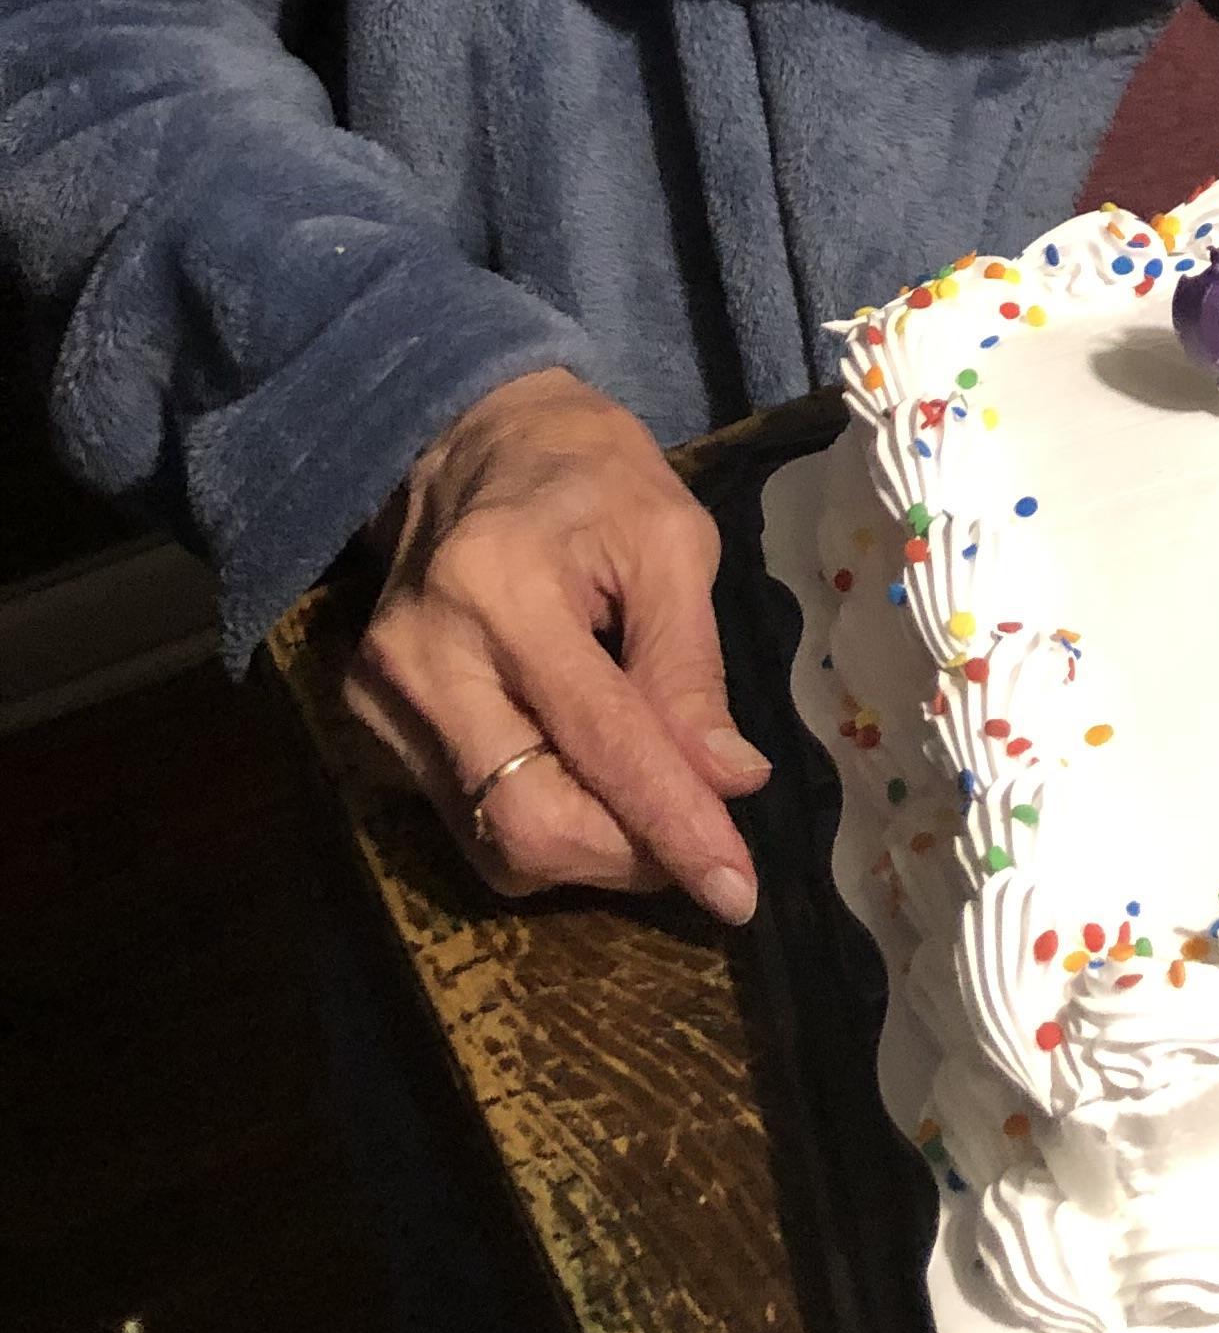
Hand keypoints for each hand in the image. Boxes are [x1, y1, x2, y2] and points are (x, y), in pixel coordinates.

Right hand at [342, 367, 767, 923]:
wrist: (469, 439)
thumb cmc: (590, 477)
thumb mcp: (672, 539)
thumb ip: (691, 666)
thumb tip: (729, 782)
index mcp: (504, 590)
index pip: (601, 744)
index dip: (673, 826)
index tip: (737, 893)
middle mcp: (423, 656)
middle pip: (528, 822)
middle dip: (629, 856)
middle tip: (701, 844)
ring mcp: (379, 697)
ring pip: (494, 841)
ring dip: (589, 849)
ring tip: (650, 804)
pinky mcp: (367, 722)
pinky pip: (466, 819)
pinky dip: (540, 821)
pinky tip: (583, 778)